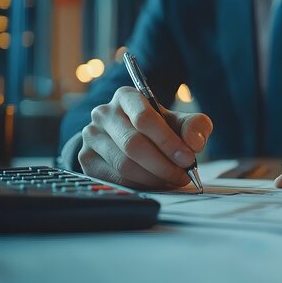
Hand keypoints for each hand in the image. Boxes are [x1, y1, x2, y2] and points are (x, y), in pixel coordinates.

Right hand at [78, 86, 212, 188]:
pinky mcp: (86, 159)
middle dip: (163, 164)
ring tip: (171, 180)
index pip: (144, 118)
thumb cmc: (158, 128)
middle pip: (133, 145)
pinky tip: (154, 184)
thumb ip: (195, 126)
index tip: (188, 158)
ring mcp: (92, 137)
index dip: (168, 142)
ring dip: (153, 178)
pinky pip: (114, 179)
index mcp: (126, 97)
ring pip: (124, 165)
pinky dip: (139, 186)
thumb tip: (194, 143)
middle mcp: (104, 114)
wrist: (129, 137)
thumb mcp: (180, 121)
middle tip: (182, 175)